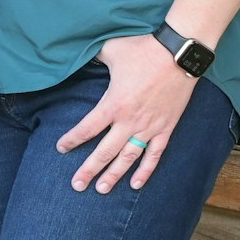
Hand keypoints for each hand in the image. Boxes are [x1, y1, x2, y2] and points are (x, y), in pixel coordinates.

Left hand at [58, 33, 196, 193]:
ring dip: (114, 175)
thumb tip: (81, 55)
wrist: (179, 54)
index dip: (72, 140)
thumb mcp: (110, 50)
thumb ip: (94, 58)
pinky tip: (136, 184)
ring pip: (129, 158)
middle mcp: (130, 121)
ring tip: (102, 190)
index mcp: (113, 104)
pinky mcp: (167, 128)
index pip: (87, 128)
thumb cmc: (142, 49)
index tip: (61, 148)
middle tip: (77, 185)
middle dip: (89, 169)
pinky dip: (146, 170)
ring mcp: (150, 127)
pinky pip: (155, 154)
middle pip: (105, 151)